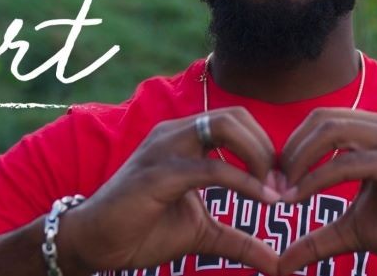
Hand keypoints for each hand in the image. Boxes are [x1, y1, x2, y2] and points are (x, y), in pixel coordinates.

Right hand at [55, 107, 282, 275]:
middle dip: (267, 147)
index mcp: (184, 139)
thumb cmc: (141, 231)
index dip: (266, 148)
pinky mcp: (159, 174)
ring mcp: (164, 149)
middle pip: (236, 116)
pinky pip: (212, 168)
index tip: (283, 185)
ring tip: (274, 191)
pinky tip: (264, 200)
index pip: (238, 122)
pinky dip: (244, 181)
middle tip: (282, 185)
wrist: (93, 244)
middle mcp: (174, 134)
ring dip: (259, 156)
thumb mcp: (203, 234)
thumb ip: (240, 241)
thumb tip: (278, 263)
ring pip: (225, 127)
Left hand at [276, 109, 376, 274]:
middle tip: (272, 186)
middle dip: (290, 152)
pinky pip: (348, 163)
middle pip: (320, 119)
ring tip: (284, 192)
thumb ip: (319, 239)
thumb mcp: (354, 231)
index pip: (320, 122)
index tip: (273, 184)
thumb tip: (282, 262)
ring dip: (299, 161)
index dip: (292, 148)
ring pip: (331, 132)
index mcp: (376, 132)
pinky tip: (300, 198)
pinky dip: (318, 179)